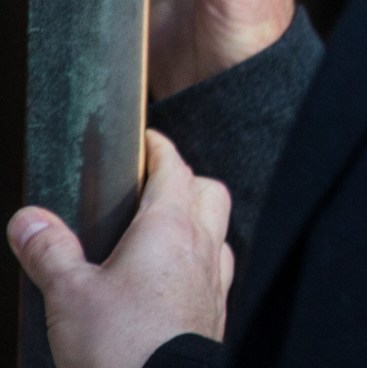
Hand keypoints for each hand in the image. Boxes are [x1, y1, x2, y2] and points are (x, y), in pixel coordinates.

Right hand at [10, 131, 234, 367]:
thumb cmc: (121, 346)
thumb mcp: (68, 293)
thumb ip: (48, 251)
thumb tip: (28, 220)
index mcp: (170, 228)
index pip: (175, 169)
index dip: (161, 149)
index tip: (149, 140)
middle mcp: (202, 248)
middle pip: (209, 193)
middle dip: (185, 180)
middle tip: (152, 184)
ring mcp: (214, 282)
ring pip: (217, 232)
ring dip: (196, 221)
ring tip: (158, 232)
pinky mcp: (214, 314)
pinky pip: (216, 272)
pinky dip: (198, 261)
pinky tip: (170, 280)